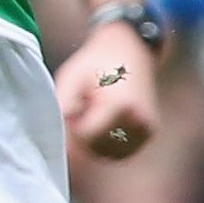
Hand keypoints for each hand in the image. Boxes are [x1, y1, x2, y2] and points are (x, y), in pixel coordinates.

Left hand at [54, 22, 159, 160]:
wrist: (130, 49)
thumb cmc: (97, 61)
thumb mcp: (72, 77)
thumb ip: (63, 106)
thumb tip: (56, 135)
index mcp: (120, 107)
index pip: (85, 137)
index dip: (71, 127)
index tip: (69, 111)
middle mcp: (138, 123)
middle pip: (96, 148)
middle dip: (81, 136)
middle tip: (80, 109)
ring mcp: (145, 131)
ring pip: (107, 154)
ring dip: (93, 142)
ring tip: (92, 113)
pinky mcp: (147, 135)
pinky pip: (120, 152)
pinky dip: (106, 143)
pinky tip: (102, 121)